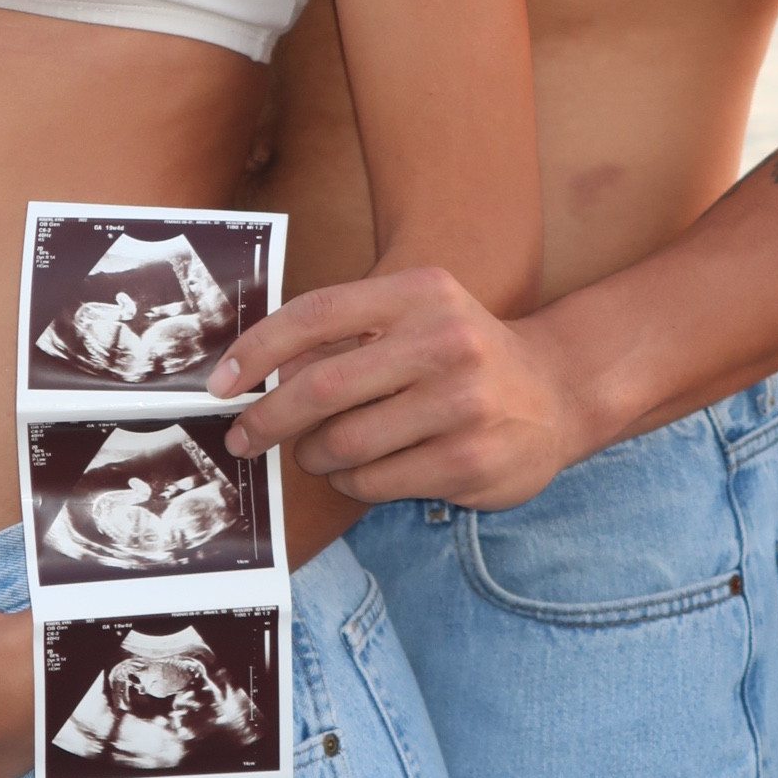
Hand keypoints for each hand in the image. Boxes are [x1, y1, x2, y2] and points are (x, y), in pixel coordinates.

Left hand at [208, 267, 579, 508]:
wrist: (557, 391)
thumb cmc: (460, 354)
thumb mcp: (414, 317)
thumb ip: (344, 334)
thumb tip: (250, 371)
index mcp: (419, 294)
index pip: (315, 314)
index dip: (257, 349)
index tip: (220, 383)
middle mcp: (445, 342)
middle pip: (321, 386)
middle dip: (267, 418)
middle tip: (244, 437)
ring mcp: (463, 405)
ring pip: (344, 444)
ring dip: (314, 456)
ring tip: (318, 453)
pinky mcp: (472, 461)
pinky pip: (375, 482)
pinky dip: (352, 483)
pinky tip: (363, 471)